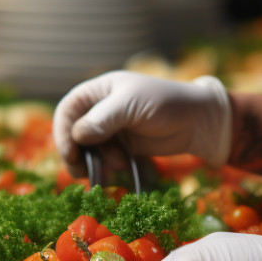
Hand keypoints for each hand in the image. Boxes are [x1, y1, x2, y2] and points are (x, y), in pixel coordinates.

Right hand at [53, 71, 232, 176]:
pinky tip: (120, 169)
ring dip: (95, 162)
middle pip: (72, 134)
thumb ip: (103, 118)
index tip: (71, 152)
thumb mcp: (131, 105)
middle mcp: (100, 110)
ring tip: (117, 164)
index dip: (63, 132)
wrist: (198, 121)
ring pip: (86, 151)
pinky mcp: (122, 148)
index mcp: (98, 91)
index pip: (67, 110)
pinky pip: (103, 161)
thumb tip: (77, 136)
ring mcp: (111, 130)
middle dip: (78, 152)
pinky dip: (106, 168)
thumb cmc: (165, 103)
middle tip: (85, 170)